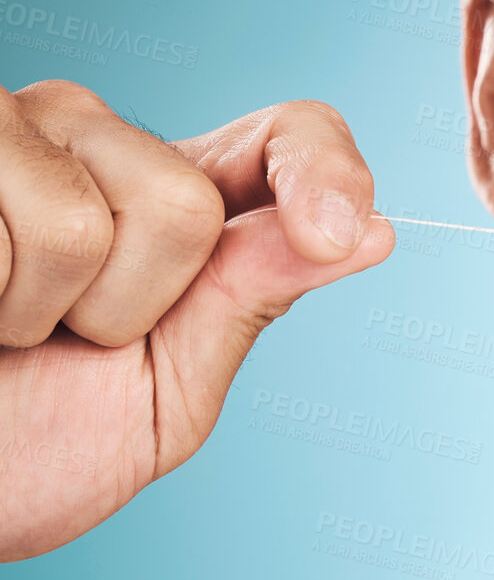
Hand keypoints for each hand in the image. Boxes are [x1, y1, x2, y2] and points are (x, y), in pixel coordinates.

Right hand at [0, 81, 391, 560]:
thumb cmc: (24, 449)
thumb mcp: (164, 392)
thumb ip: (248, 300)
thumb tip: (371, 231)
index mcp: (176, 199)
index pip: (286, 136)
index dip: (324, 169)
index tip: (332, 234)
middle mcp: (97, 140)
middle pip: (185, 202)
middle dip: (126, 306)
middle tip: (57, 339)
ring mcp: (12, 131)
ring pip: (80, 223)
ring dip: (36, 308)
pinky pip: (3, 232)